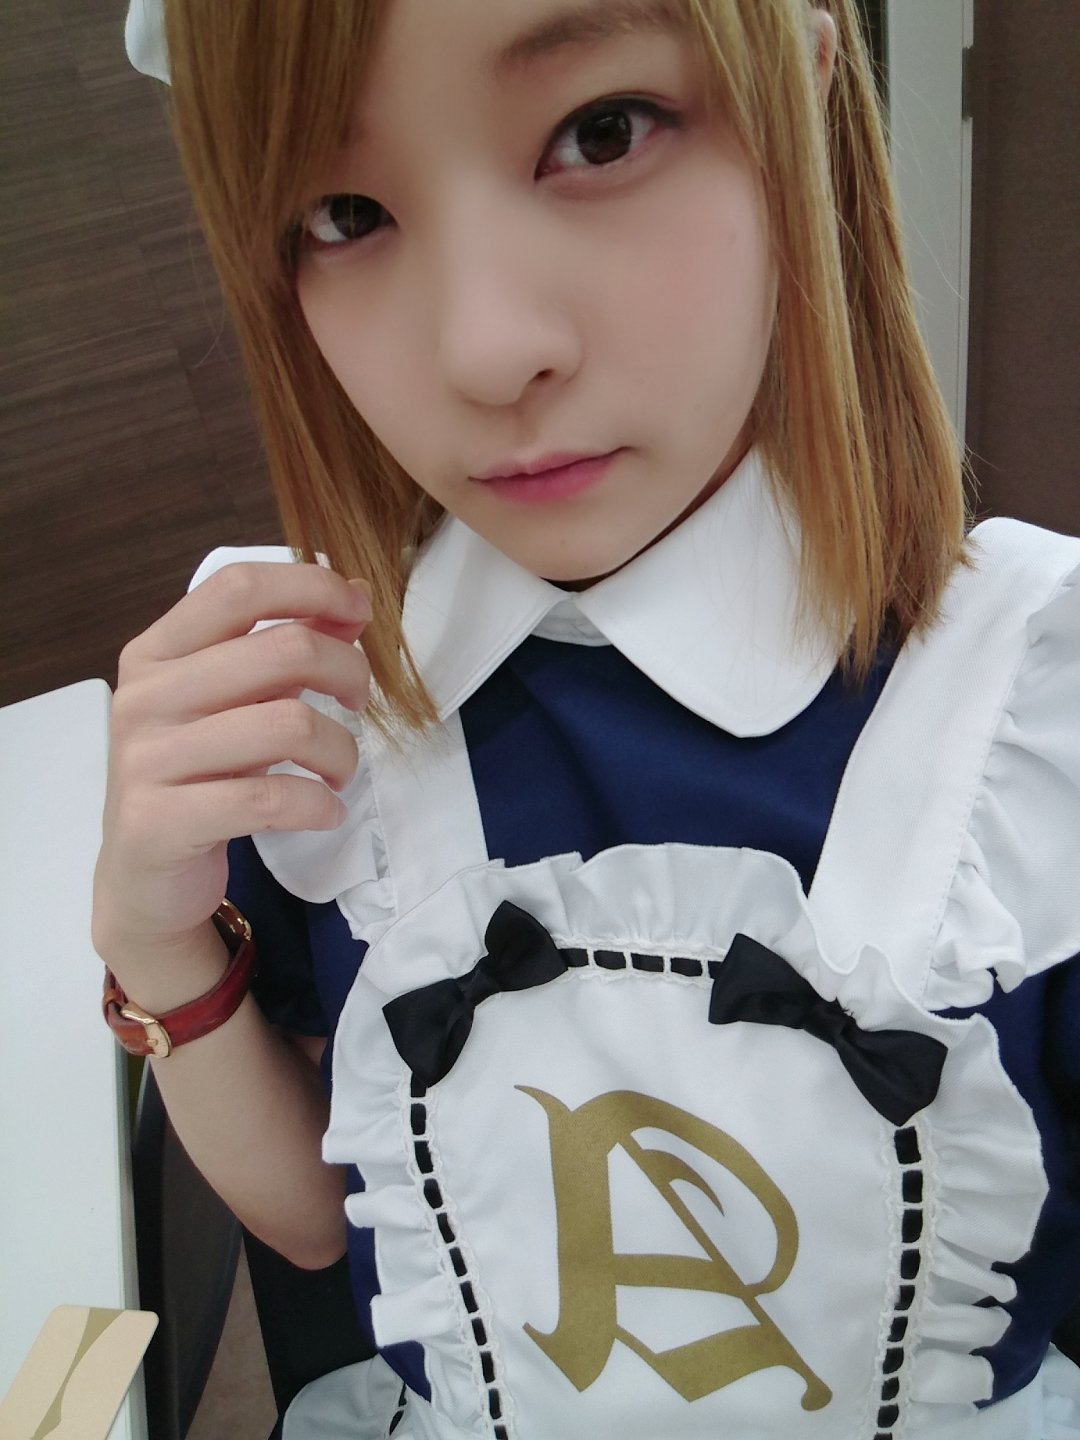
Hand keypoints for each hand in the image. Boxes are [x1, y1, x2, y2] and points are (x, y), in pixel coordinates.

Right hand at [92, 562, 370, 966]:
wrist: (142, 878)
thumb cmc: (199, 777)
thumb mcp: (238, 703)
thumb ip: (286, 647)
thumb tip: (353, 598)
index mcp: (158, 652)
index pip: (239, 587)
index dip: (312, 588)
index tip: (359, 611)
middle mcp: (146, 697)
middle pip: (282, 650)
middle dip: (347, 671)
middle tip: (359, 702)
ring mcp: (148, 760)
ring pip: (289, 724)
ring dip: (340, 750)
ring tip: (340, 771)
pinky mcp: (161, 822)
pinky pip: (270, 799)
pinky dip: (318, 805)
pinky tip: (326, 811)